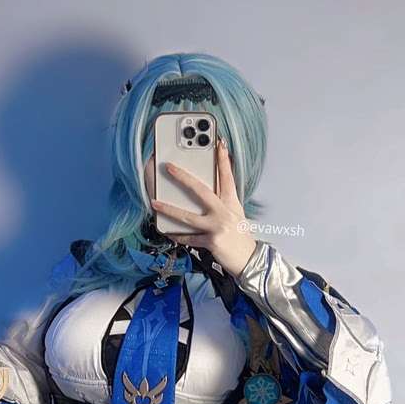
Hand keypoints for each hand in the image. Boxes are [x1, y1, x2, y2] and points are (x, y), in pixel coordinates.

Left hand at [150, 138, 257, 277]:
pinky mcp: (211, 241)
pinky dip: (178, 235)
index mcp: (231, 202)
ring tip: (155, 203)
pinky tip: (168, 231)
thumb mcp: (236, 214)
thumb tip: (210, 187)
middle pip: (202, 191)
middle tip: (170, 168)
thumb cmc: (240, 236)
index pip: (227, 177)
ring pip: (188, 217)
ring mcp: (218, 227)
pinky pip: (189, 238)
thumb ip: (224, 200)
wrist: (249, 259)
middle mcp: (224, 212)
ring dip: (169, 209)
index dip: (223, 160)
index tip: (219, 144)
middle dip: (184, 178)